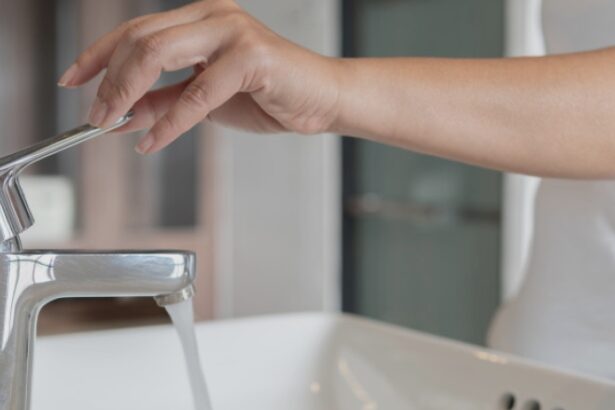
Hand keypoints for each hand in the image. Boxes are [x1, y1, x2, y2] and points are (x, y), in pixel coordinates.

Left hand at [58, 0, 341, 153]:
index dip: (98, 54)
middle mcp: (212, 16)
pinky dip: (170, 120)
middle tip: (94, 114)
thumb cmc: (270, 95)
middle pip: (140, 38)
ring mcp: (232, 31)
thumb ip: (163, 102)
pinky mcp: (251, 56)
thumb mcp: (203, 101)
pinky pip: (198, 91)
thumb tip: (121, 115)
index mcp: (200, 19)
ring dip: (128, 91)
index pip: (136, 30)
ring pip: (159, 51)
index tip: (74, 80)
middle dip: (108, 79)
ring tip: (111, 122)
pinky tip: (154, 140)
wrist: (321, 100)